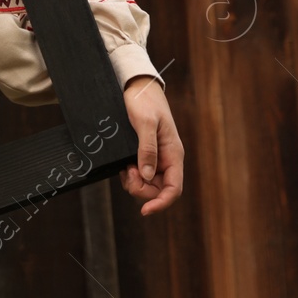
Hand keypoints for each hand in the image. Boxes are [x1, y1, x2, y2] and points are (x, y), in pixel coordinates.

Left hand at [119, 75, 182, 214]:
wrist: (137, 86)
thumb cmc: (144, 101)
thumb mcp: (145, 123)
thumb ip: (147, 149)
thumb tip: (146, 176)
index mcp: (173, 154)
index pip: (173, 189)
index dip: (161, 203)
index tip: (145, 210)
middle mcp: (166, 160)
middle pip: (158, 191)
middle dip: (141, 190)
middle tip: (128, 172)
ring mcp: (155, 159)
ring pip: (147, 185)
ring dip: (134, 183)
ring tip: (126, 165)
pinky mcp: (143, 156)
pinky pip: (138, 175)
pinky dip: (130, 175)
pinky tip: (124, 164)